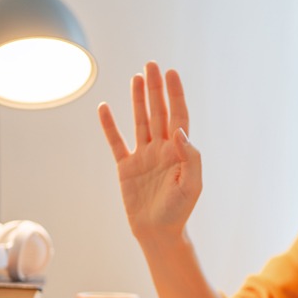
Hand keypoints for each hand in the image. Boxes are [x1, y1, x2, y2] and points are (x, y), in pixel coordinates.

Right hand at [98, 62, 201, 240]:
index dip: (175, 94)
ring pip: (140, 121)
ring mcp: (143, 156)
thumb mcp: (192, 185)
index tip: (171, 73)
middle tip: (151, 65)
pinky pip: (116, 142)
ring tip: (136, 77)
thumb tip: (180, 131)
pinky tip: (105, 108)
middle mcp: (161, 149)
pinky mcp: (126, 167)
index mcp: (179, 151)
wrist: (158, 232)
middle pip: (159, 112)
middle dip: (155, 89)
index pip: (178, 115)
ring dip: (138, 99)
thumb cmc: (179, 211)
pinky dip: (110, 126)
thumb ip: (190, 157)